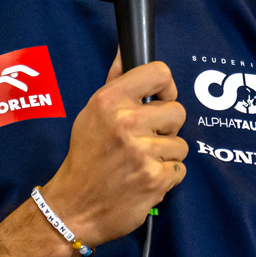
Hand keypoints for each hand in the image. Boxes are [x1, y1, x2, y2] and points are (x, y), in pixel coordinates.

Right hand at [40, 55, 187, 246]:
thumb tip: (125, 49)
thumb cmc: (86, 157)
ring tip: (141, 162)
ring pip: (181, 145)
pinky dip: (165, 176)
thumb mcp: (92, 113)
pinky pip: (179, 170)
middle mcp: (126, 122)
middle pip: (178, 111)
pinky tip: (144, 178)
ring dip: (166, 155)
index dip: (166, 88)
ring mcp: (142, 152)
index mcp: (110, 101)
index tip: (159, 100)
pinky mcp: (154, 179)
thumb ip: (115, 81)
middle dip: (167, 128)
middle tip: (146, 139)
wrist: (74, 207)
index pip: (159, 73)